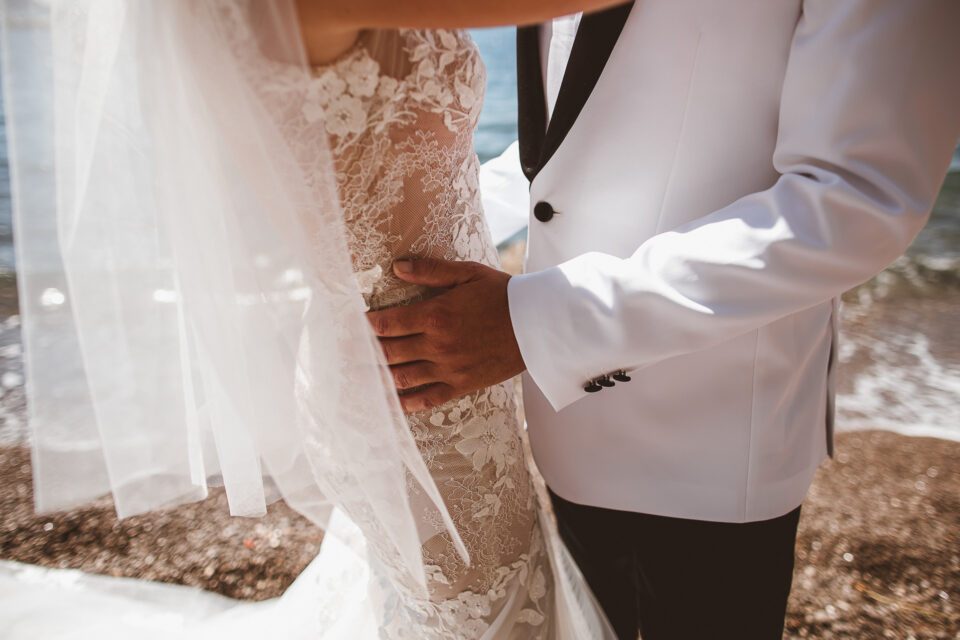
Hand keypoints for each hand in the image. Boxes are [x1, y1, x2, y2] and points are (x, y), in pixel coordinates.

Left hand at [367, 258, 525, 412]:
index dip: (366, 326)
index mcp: (436, 315)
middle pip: (389, 352)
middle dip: (364, 352)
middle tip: (345, 353)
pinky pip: (427, 399)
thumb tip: (397, 266)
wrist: (537, 325)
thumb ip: (431, 271)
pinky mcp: (461, 385)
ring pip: (402, 377)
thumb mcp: (468, 274)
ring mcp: (449, 369)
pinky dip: (405, 403)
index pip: (388, 324)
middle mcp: (438, 345)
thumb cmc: (502, 294)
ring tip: (359, 376)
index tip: (352, 325)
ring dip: (378, 376)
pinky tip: (390, 403)